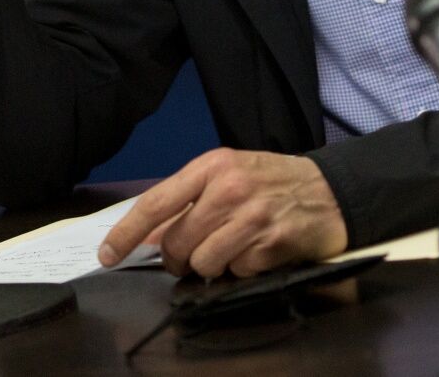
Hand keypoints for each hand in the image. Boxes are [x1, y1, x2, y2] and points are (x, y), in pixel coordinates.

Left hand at [97, 148, 347, 278]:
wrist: (330, 190)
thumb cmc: (270, 182)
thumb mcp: (227, 175)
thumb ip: (188, 201)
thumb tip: (147, 235)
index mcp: (211, 166)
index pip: (156, 203)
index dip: (126, 232)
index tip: (107, 254)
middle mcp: (229, 188)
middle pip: (177, 243)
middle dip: (179, 259)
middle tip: (195, 254)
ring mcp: (253, 216)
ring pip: (204, 263)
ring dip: (213, 266)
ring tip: (233, 249)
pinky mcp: (274, 243)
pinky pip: (238, 273)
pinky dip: (243, 269)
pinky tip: (258, 251)